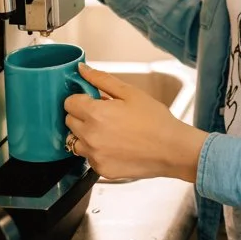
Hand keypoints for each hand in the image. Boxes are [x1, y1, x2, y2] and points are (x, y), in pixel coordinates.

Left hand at [64, 65, 206, 182]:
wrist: (171, 149)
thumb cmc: (155, 120)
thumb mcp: (130, 93)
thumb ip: (102, 80)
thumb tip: (82, 69)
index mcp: (96, 114)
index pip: (69, 103)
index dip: (80, 98)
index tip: (91, 99)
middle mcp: (90, 136)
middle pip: (69, 121)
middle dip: (82, 114)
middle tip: (103, 113)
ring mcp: (94, 155)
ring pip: (75, 141)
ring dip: (85, 134)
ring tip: (108, 131)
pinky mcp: (101, 169)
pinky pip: (89, 157)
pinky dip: (96, 150)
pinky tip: (115, 145)